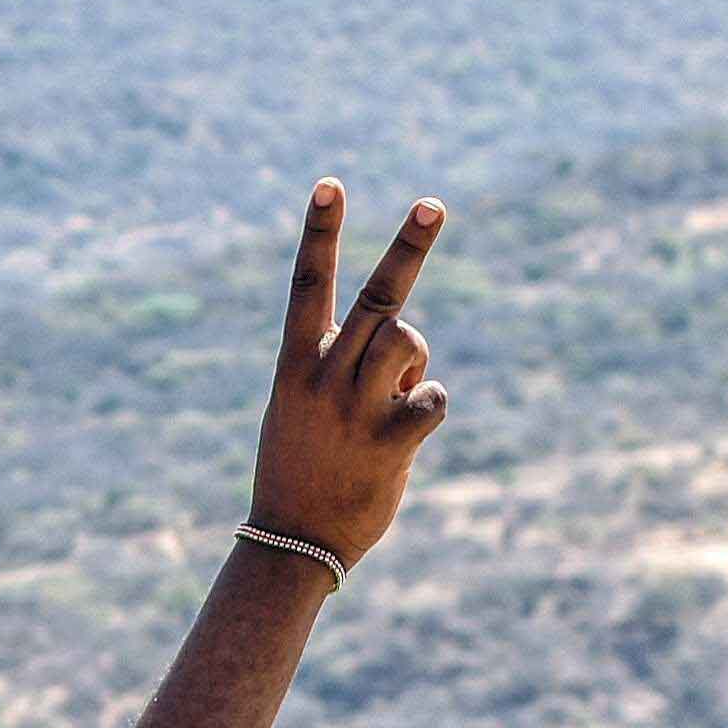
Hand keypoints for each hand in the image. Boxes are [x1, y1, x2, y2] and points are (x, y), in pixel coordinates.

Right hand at [245, 182, 452, 570]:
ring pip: (407, 342)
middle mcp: (323, 379)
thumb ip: (343, 363)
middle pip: (379, 300)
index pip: (308, 285)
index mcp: (295, 365)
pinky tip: (404, 430)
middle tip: (434, 203)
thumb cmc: (301, 464)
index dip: (320, 233)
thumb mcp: (302, 404)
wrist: (292, 542)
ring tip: (393, 388)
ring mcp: (355, 410)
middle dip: (408, 247)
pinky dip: (428, 405)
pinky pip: (432, 398)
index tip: (329, 185)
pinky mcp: (389, 444)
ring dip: (412, 358)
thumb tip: (403, 338)